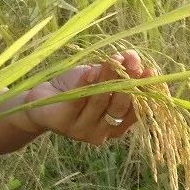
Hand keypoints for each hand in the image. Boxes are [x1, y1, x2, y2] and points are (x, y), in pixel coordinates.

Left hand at [22, 50, 152, 145]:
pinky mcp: (62, 122)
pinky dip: (84, 84)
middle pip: (118, 107)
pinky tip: (89, 71)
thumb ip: (117, 72)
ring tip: (112, 59)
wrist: (40, 101)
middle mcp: (101, 133)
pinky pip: (76, 101)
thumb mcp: (98, 79)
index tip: (150, 71)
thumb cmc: (74, 89)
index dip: (144, 91)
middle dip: (126, 81)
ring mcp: (81, 130)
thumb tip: (133, 56)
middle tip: (130, 61)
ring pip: (99, 100)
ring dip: (107, 78)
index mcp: (115, 127)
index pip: (136, 112)